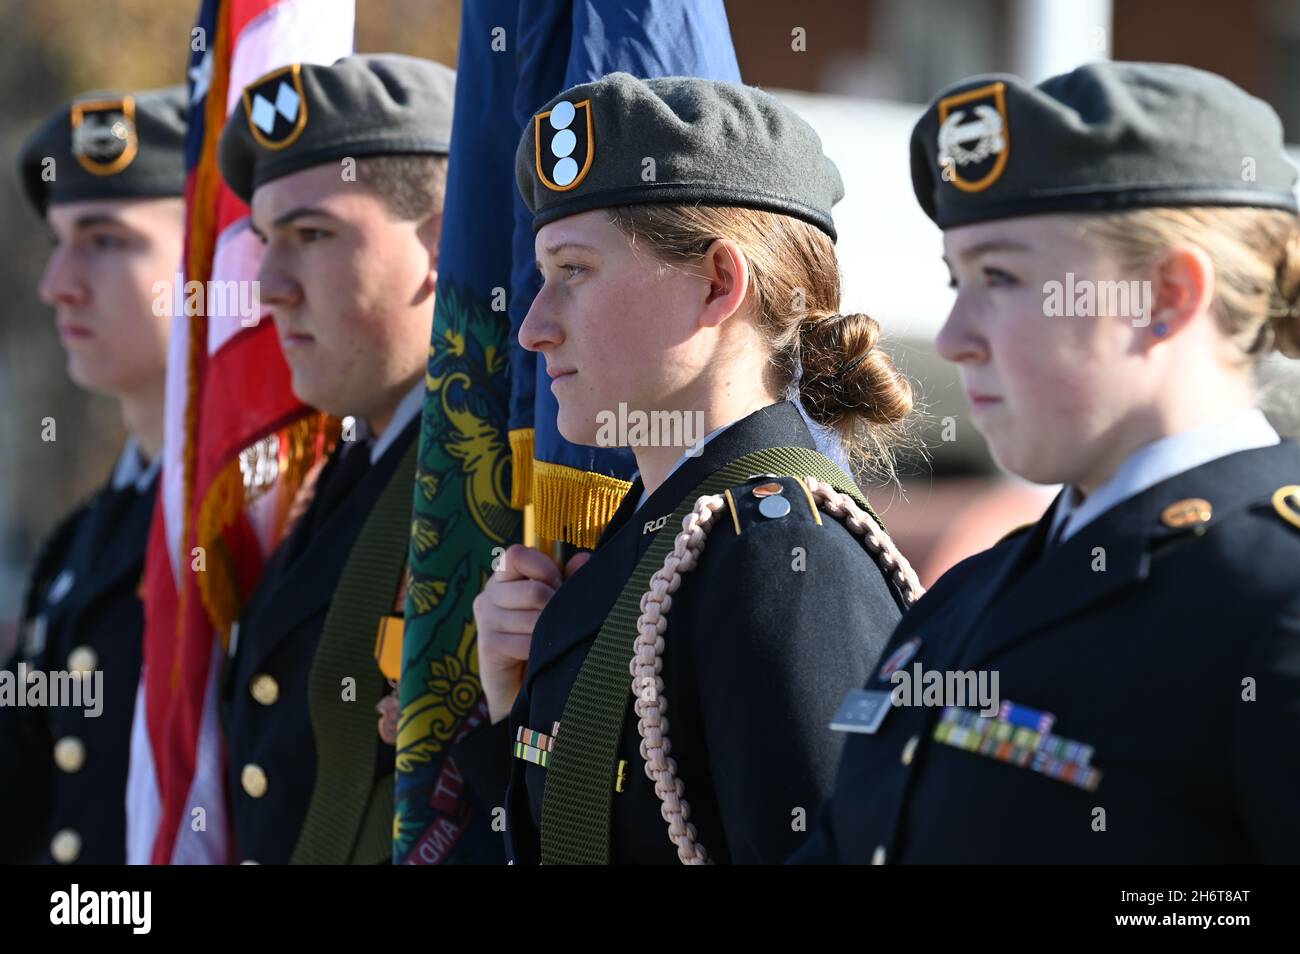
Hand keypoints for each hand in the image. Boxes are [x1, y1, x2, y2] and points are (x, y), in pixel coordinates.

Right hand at [474, 544, 590, 723]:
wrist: (520, 687)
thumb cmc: (541, 637)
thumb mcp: (556, 603)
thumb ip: (569, 579)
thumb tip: (583, 558)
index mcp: (503, 578)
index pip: (517, 554)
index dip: (544, 568)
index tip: (556, 585)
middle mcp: (489, 594)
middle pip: (534, 590)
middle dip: (556, 606)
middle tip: (558, 620)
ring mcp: (486, 620)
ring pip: (535, 618)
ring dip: (552, 631)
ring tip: (551, 639)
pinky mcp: (488, 646)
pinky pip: (527, 643)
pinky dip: (542, 650)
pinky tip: (542, 655)